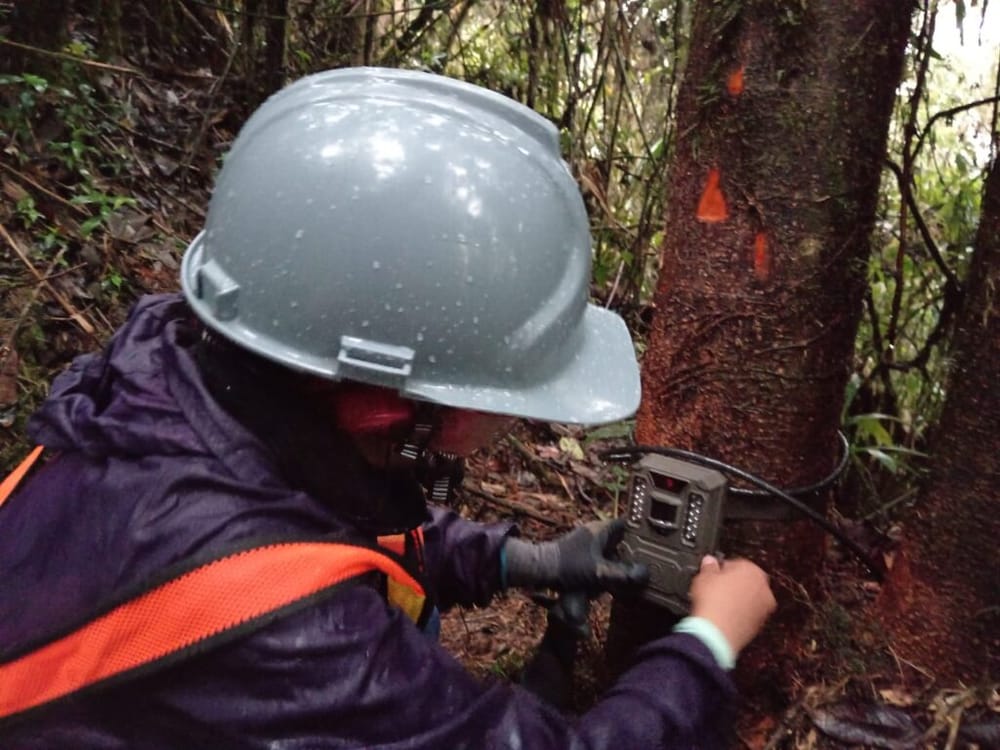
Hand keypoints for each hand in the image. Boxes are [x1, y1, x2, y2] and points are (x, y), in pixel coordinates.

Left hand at [504, 518, 648, 592]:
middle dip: (635, 550)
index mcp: (601, 530)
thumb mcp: (599, 572)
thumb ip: (623, 574)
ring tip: (636, 572)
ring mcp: (588, 543)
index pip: (628, 523)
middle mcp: (595, 533)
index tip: (657, 540)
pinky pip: (603, 558)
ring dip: (623, 560)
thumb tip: (645, 574)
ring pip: (613, 549)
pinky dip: (611, 566)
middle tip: (651, 560)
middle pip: (622, 538)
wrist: (541, 569)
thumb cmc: (569, 566)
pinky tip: (618, 580)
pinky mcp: (582, 554)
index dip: (643, 530)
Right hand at [689, 556, 775, 655]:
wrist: (716, 634)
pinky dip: (740, 614)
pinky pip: (749, 615)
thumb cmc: (713, 603)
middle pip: (747, 582)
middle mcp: (763, 588)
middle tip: (717, 588)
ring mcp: (764, 609)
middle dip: (734, 584)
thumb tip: (709, 562)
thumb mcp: (704, 577)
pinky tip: (724, 616)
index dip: (723, 569)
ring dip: (738, 600)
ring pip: (750, 599)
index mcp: (753, 570)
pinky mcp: (760, 626)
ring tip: (720, 604)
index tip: (714, 574)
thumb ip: (709, 566)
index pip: (738, 563)